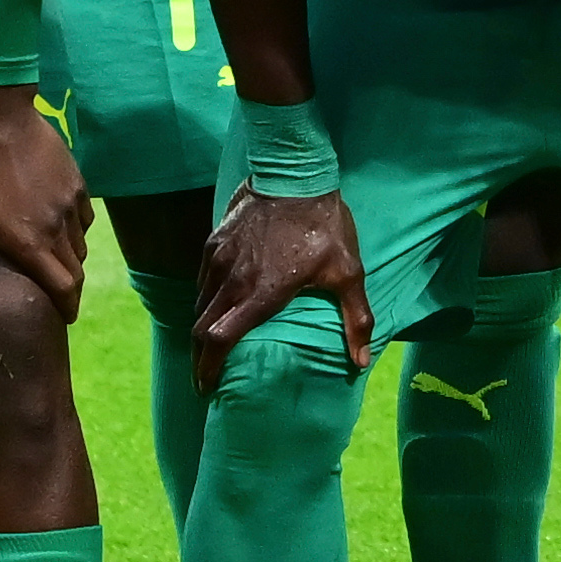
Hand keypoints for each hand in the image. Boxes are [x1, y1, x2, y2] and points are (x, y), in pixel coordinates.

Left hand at [0, 81, 94, 311]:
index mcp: (30, 243)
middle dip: (70, 286)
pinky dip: (77, 229)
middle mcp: (58, 228)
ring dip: (72, 257)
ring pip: (82, 243)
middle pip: (77, 269)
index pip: (64, 287)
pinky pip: (84, 217)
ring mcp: (70, 204)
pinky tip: (61, 224)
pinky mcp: (77, 183)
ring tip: (57, 260)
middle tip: (60, 294)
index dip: (68, 306)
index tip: (67, 317)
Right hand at [194, 180, 370, 379]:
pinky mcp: (215, 241)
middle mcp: (231, 280)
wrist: (295, 172)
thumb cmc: (323, 225)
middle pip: (200, 330)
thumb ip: (356, 319)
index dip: (208, 369)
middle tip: (204, 379)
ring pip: (199, 304)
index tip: (207, 388)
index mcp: (260, 293)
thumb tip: (362, 362)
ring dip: (201, 331)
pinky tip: (215, 306)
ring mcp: (219, 259)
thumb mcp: (348, 272)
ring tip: (209, 348)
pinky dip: (204, 300)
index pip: (218, 341)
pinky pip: (202, 280)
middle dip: (199, 360)